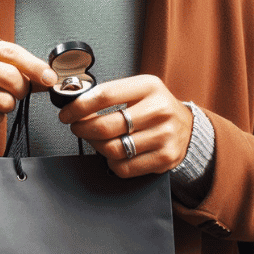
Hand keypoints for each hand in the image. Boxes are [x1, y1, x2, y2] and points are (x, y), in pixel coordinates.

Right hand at [0, 36, 58, 126]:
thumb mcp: (3, 63)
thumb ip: (27, 69)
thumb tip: (50, 79)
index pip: (12, 53)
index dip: (34, 66)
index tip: (50, 78)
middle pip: (10, 77)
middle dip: (23, 88)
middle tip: (20, 90)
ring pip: (4, 100)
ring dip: (10, 103)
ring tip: (2, 96)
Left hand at [58, 75, 192, 177]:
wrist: (187, 128)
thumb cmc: (155, 107)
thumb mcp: (139, 90)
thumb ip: (111, 94)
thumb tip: (76, 105)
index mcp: (149, 87)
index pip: (105, 95)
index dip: (79, 106)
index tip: (67, 113)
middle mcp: (159, 110)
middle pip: (105, 126)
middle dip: (82, 128)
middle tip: (77, 127)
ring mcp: (163, 136)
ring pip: (112, 149)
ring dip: (95, 146)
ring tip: (95, 139)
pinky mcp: (164, 158)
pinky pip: (124, 167)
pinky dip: (112, 161)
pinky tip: (114, 152)